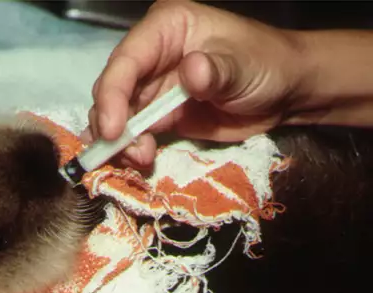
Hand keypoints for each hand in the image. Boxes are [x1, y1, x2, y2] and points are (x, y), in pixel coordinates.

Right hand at [82, 0, 306, 166]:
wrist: (285, 93)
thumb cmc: (267, 65)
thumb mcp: (244, 65)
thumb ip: (216, 70)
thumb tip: (191, 72)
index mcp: (165, 28)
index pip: (126, 60)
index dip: (113, 95)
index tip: (114, 130)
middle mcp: (150, 55)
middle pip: (111, 89)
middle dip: (112, 123)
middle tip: (125, 151)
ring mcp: (151, 86)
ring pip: (115, 114)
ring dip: (119, 141)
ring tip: (139, 159)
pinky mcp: (157, 115)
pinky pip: (132, 133)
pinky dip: (128, 149)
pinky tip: (137, 161)